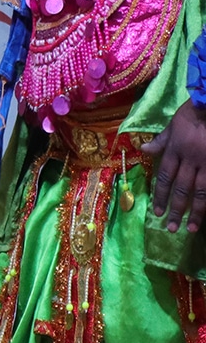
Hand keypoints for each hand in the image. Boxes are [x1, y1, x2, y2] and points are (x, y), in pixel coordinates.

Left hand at [145, 99, 205, 232]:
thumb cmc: (193, 114)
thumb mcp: (174, 124)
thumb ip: (161, 140)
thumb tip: (144, 149)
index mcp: (175, 149)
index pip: (164, 177)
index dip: (160, 196)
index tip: (156, 212)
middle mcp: (190, 159)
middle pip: (181, 189)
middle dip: (175, 210)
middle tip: (170, 228)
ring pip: (201, 192)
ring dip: (195, 212)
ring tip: (191, 229)